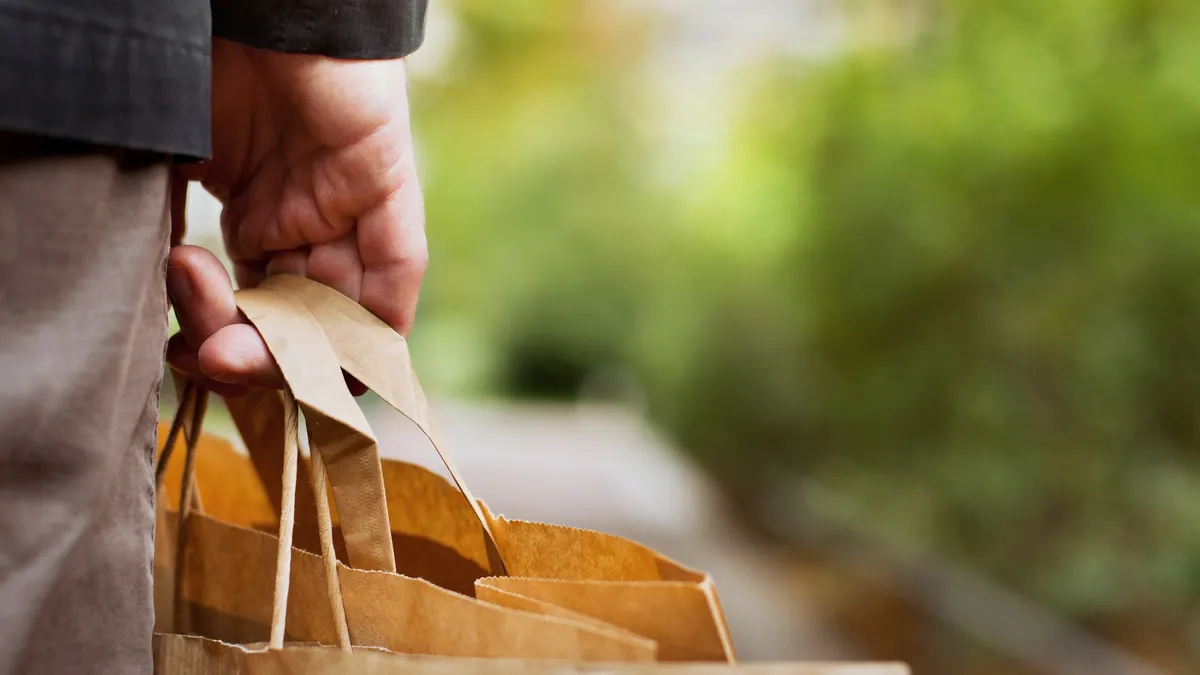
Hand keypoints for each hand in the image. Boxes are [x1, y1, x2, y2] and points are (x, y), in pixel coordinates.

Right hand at [167, 38, 425, 392]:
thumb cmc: (201, 65)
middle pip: (296, 319)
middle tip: (203, 354)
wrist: (251, 8)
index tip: (182, 354)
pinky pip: (396, 267)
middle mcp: (308, 220)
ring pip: (340, 308)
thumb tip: (146, 302)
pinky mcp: (387, 182)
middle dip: (250, 354)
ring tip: (232, 349)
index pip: (256, 305)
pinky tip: (334, 356)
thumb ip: (165, 225)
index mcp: (259, 215)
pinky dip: (374, 319)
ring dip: (294, 351)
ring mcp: (347, 205)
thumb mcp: (172, 162)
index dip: (224, 342)